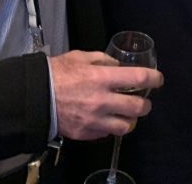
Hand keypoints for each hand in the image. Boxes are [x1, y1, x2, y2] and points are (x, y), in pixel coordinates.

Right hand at [49, 50, 163, 139]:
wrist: (34, 97)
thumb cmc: (56, 73)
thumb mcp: (80, 57)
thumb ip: (102, 60)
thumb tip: (117, 65)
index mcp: (102, 78)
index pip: (138, 78)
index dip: (154, 78)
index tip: (158, 79)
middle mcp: (102, 101)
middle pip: (138, 107)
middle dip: (145, 104)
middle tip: (143, 101)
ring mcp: (95, 120)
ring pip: (126, 126)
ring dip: (130, 120)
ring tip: (127, 114)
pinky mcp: (86, 133)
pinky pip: (107, 134)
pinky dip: (110, 128)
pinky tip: (107, 120)